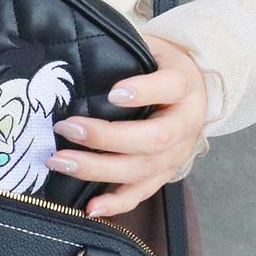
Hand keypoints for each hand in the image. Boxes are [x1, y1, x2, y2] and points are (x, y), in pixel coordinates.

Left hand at [45, 36, 207, 217]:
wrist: (194, 87)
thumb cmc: (160, 65)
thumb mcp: (152, 47)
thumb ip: (125, 52)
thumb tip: (73, 61)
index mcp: (185, 85)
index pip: (170, 87)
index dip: (144, 91)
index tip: (114, 92)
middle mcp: (186, 123)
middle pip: (153, 138)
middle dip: (106, 137)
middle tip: (66, 129)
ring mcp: (177, 153)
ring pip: (143, 169)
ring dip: (99, 169)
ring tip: (61, 161)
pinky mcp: (165, 173)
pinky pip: (142, 193)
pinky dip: (117, 203)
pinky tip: (91, 208)